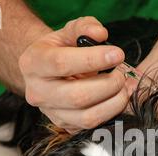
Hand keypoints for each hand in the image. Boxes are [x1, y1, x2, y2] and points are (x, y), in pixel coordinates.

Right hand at [19, 17, 128, 131]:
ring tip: (125, 87)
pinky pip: (92, 126)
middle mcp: (38, 92)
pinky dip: (112, 113)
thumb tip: (100, 33)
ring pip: (87, 117)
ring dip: (114, 102)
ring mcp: (51, 113)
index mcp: (33, 63)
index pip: (62, 63)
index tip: (118, 54)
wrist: (49, 72)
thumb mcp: (69, 32)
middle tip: (122, 74)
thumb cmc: (61, 49)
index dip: (93, 59)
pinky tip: (119, 98)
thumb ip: (84, 27)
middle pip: (77, 96)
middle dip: (108, 85)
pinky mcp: (65, 126)